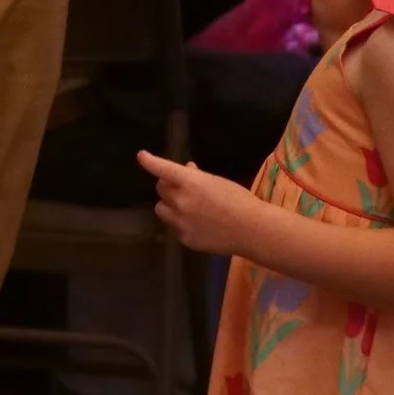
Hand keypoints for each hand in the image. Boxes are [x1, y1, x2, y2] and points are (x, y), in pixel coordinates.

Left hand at [137, 150, 266, 256]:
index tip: (141, 156)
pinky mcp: (185, 238)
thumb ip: (197, 177)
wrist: (252, 230)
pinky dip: (180, 223)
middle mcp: (180, 201)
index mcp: (190, 182)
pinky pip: (174, 227)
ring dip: (169, 204)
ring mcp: (181, 222)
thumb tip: (186, 169)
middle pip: (160, 189)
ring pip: (162, 209)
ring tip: (185, 207)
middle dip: (168, 186)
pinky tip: (198, 224)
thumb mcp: (216, 181)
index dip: (149, 161)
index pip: (162, 168)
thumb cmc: (239, 200)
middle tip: (182, 188)